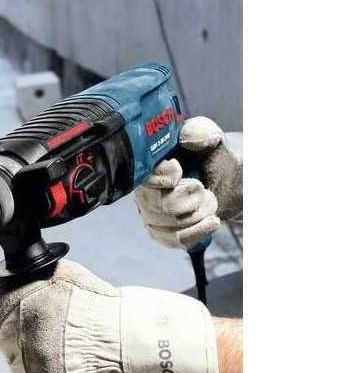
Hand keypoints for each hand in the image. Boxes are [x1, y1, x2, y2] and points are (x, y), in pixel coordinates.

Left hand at [0, 260, 218, 372]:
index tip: (35, 315)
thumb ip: (37, 278)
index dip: (17, 311)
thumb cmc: (106, 309)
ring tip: (72, 357)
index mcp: (16, 310)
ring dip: (40, 364)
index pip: (0, 310)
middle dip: (29, 337)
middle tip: (60, 337)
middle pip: (9, 341)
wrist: (137, 347)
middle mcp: (14, 344)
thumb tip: (18, 276)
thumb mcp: (68, 277)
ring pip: (23, 369)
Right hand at [134, 117, 242, 248]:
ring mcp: (151, 212)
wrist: (231, 182)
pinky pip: (173, 240)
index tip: (178, 171)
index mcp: (150, 164)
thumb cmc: (217, 158)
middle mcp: (144, 189)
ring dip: (196, 216)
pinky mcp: (162, 231)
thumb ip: (200, 131)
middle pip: (153, 206)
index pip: (141, 177)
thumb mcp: (213, 139)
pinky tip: (211, 222)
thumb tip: (186, 138)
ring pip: (164, 226)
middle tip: (202, 189)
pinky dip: (196, 232)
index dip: (159, 178)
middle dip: (186, 201)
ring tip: (210, 202)